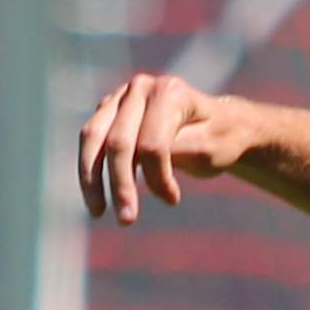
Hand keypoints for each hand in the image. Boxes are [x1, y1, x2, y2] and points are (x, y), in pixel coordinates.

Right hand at [74, 72, 257, 224]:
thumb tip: (140, 159)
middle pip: (118, 142)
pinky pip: (91, 141)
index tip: (172, 200)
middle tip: (126, 221)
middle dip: (120, 185)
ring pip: (93, 138)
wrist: (217, 125)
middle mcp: (140, 88)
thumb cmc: (218, 139)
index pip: (152, 143)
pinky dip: (90, 170)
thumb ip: (177, 150)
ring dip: (91, 179)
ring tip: (98, 212)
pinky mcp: (108, 110)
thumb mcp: (208, 149)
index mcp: (170, 93)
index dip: (158, 178)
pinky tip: (96, 198)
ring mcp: (121, 97)